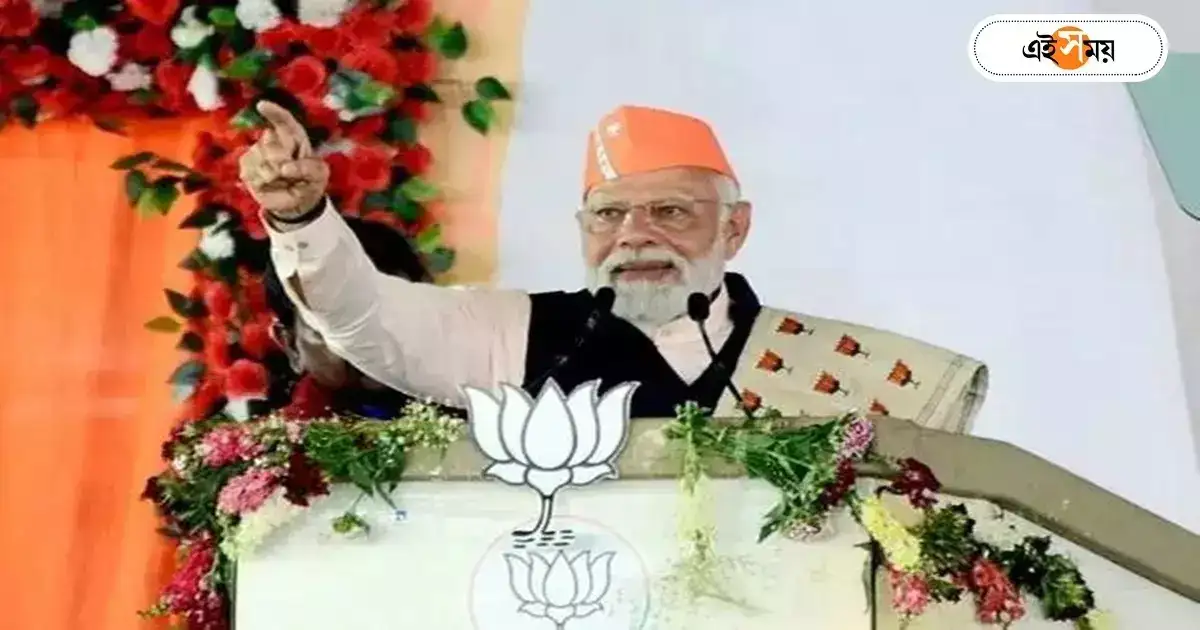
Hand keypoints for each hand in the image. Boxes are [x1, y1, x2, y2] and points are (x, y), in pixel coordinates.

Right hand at [239, 101, 329, 218]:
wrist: (298, 204)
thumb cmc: (310, 183)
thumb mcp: (319, 175)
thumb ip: (307, 168)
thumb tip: (285, 168)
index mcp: (294, 137)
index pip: (284, 120)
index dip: (273, 112)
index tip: (262, 106)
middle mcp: (274, 141)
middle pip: (270, 144)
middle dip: (281, 160)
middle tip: (290, 174)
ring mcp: (258, 153)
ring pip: (260, 159)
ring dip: (274, 175)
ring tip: (283, 180)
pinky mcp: (247, 168)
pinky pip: (252, 173)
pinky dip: (263, 182)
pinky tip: (271, 184)